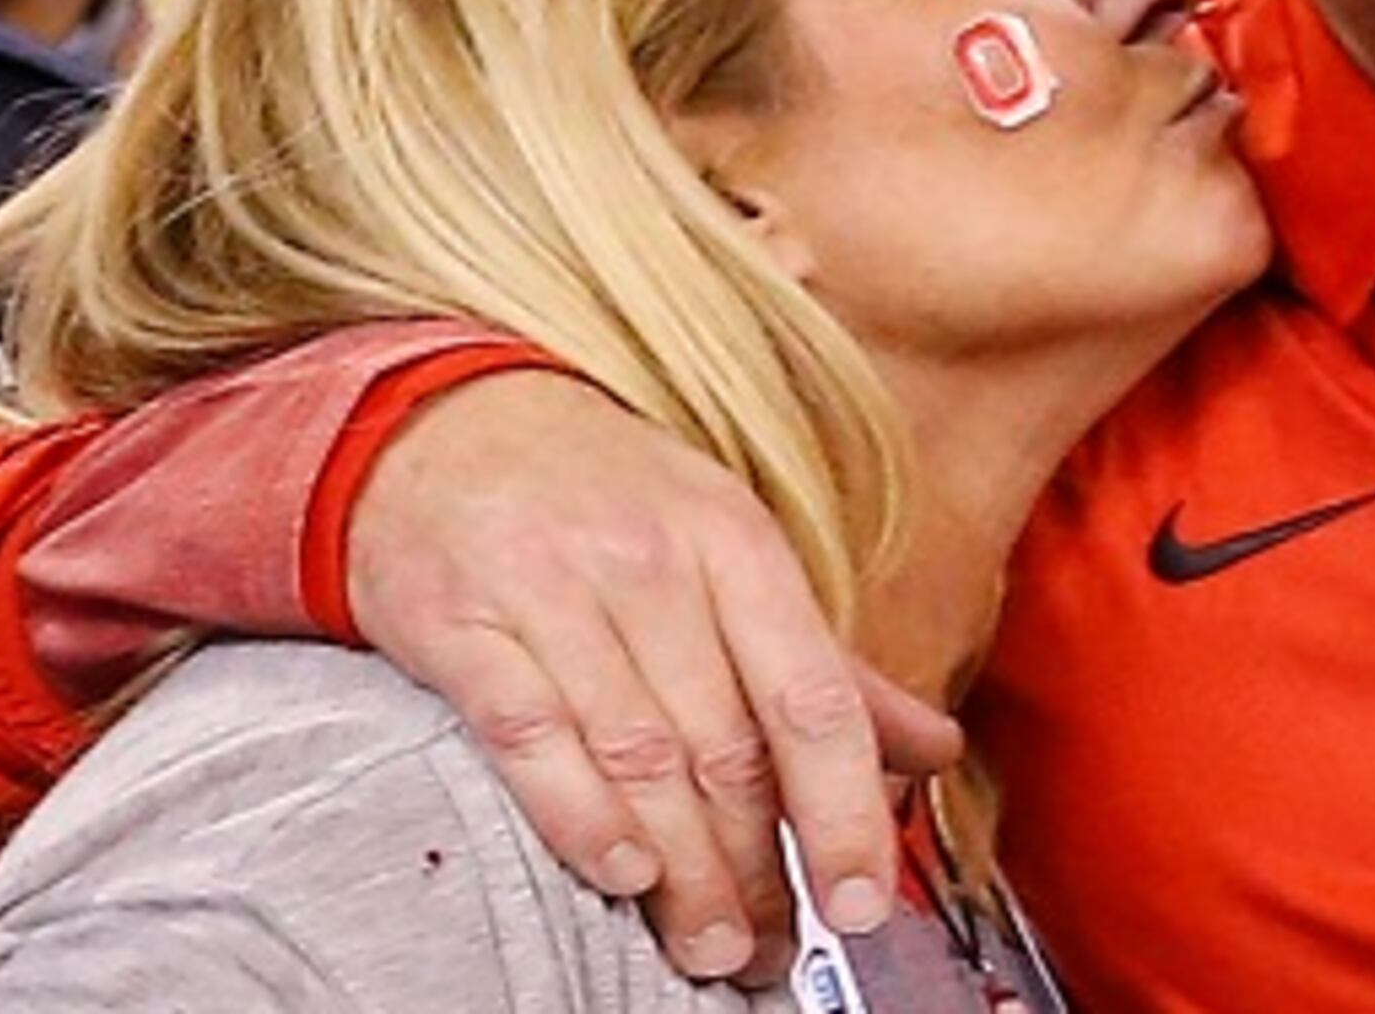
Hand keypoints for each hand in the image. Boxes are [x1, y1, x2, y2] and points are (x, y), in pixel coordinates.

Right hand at [346, 373, 964, 980]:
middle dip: (756, 867)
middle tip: (769, 949)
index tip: (862, 898)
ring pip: (637, 755)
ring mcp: (552, 590)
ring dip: (681, 868)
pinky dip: (577, 811)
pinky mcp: (460, 622)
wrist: (442, 423)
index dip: (845, 810)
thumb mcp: (730, 548)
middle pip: (727, 745)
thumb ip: (826, 665)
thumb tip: (932, 750)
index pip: (813, 698)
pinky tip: (619, 869)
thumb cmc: (606, 498)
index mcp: (737, 544)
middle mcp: (653, 565)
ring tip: (709, 944)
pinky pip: (528, 732)